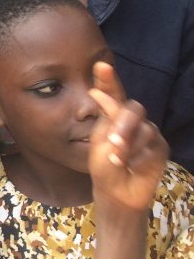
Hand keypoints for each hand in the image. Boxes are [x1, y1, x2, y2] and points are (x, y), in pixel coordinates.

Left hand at [88, 62, 167, 212]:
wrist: (117, 192)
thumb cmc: (104, 166)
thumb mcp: (99, 142)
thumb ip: (105, 120)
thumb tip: (98, 92)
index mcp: (112, 115)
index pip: (113, 93)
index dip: (109, 79)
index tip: (101, 66)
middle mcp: (132, 119)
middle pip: (133, 108)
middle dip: (123, 125)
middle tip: (113, 143)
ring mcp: (148, 132)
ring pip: (144, 129)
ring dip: (129, 147)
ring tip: (117, 162)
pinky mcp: (160, 148)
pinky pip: (153, 147)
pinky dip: (139, 159)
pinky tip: (132, 167)